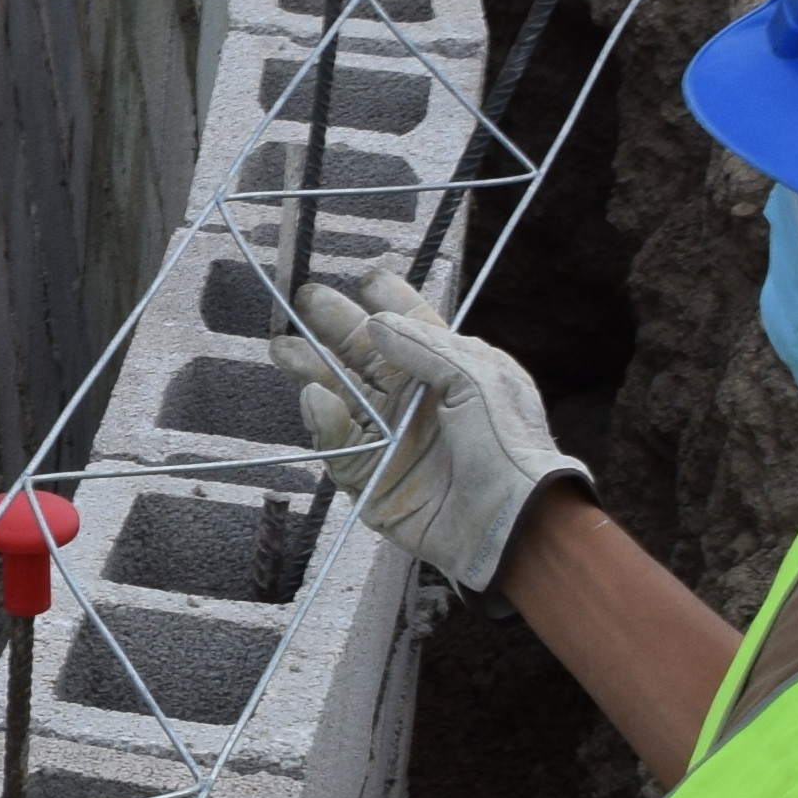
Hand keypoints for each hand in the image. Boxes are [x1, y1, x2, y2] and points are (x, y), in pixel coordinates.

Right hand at [291, 273, 584, 592]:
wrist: (511, 518)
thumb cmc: (509, 444)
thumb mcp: (479, 377)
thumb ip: (425, 346)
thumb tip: (376, 323)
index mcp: (446, 367)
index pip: (408, 325)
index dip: (385, 300)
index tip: (364, 278)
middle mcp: (412, 398)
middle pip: (360, 354)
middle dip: (329, 326)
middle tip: (301, 301)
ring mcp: (388, 437)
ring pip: (337, 395)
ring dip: (310, 369)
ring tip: (285, 348)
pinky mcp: (370, 477)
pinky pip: (337, 444)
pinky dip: (323, 422)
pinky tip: (315, 398)